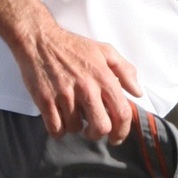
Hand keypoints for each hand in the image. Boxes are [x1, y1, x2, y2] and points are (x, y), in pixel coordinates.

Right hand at [14, 22, 141, 142]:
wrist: (39, 40)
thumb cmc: (72, 47)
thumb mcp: (104, 51)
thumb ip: (125, 70)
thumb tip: (138, 92)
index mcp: (103, 77)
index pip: (121, 113)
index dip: (122, 131)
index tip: (116, 137)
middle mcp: (86, 87)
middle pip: (101, 127)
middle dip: (97, 134)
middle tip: (91, 129)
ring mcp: (65, 95)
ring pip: (75, 129)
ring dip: (74, 127)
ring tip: (70, 113)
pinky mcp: (45, 100)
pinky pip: (56, 128)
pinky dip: (58, 129)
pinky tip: (58, 118)